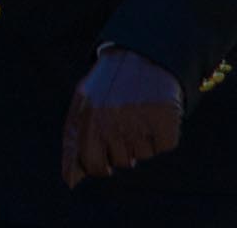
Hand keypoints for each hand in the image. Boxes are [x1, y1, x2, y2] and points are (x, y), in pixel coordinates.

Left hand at [60, 48, 181, 188]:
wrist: (143, 55)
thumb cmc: (108, 85)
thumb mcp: (83, 104)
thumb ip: (73, 141)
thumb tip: (70, 181)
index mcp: (89, 116)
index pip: (91, 162)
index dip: (98, 168)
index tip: (104, 165)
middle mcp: (114, 120)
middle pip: (121, 162)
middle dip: (121, 151)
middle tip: (124, 126)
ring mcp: (140, 121)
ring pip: (143, 155)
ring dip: (141, 142)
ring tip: (138, 114)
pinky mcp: (166, 122)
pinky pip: (163, 146)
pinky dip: (160, 136)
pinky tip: (154, 114)